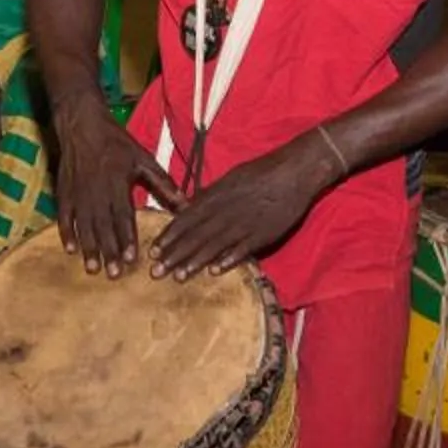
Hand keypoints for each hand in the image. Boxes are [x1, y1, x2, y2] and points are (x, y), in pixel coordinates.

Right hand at [54, 107, 182, 275]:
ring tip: (93, 268)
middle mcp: (97, 191)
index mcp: (118, 183)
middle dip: (108, 251)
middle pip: (103, 226)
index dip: (127, 238)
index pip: (123, 216)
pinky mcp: (64, 191)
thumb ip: (163, 183)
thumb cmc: (116, 142)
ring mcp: (78, 192)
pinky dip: (67, 233)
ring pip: (84, 225)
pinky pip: (64, 216)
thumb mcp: (143, 158)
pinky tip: (70, 250)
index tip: (132, 258)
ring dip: (89, 248)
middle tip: (113, 274)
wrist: (82, 124)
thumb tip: (186, 204)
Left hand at [153, 133, 339, 280]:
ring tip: (178, 276)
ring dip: (195, 262)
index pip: (186, 219)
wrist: (294, 171)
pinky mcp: (263, 233)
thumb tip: (189, 208)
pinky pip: (243, 249)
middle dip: (174, 255)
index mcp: (216, 196)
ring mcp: (244, 223)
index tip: (153, 251)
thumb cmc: (261, 172)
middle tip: (156, 272)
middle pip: (196, 236)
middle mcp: (226, 210)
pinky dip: (229, 259)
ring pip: (215, 245)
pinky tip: (215, 271)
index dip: (169, 236)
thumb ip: (209, 196)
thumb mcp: (230, 178)